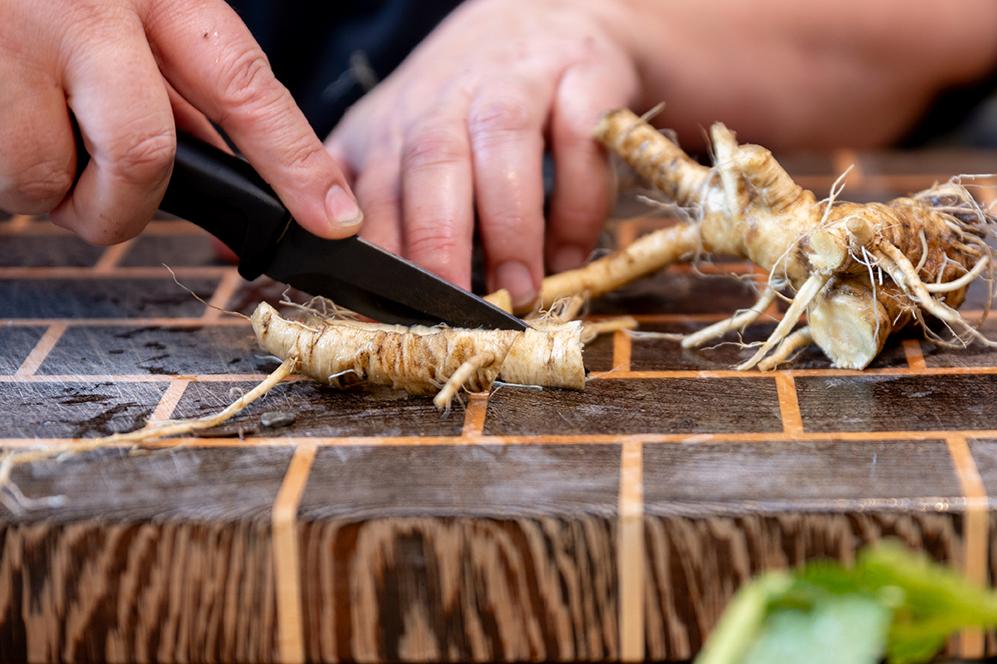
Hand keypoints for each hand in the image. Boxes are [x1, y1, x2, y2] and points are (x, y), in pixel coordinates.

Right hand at [0, 0, 360, 244]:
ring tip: (32, 135)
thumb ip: (169, 74)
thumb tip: (225, 162)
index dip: (297, 162)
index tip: (333, 218)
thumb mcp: (123, 2)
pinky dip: (9, 167)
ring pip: (48, 178)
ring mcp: (5, 44)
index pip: (242, 84)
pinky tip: (5, 119)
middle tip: (110, 206)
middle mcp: (80, 11)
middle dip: (130, 207)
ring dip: (50, 188)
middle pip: (144, 152)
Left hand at [327, 0, 637, 306]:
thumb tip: (297, 271)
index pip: (369, 190)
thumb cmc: (465, 102)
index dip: (376, 256)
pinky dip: (578, 204)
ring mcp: (515, 82)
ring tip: (518, 291)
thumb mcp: (397, 138)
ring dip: (510, 227)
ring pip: (503, 144)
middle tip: (456, 310)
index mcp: (391, 125)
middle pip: (430, 161)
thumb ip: (363, 197)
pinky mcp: (581, 77)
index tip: (387, 317)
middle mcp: (446, 99)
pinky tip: (570, 253)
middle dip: (437, 241)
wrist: (546, 16)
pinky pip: (579, 141)